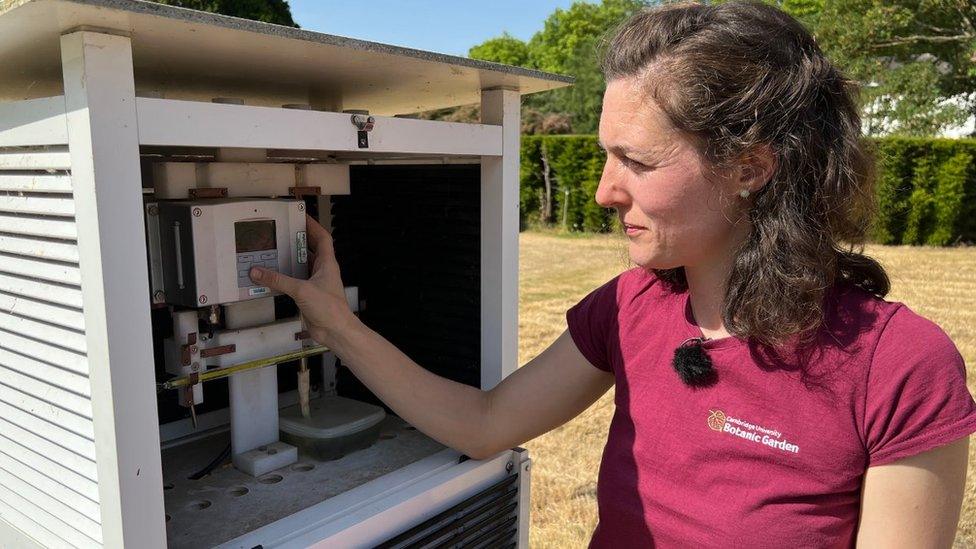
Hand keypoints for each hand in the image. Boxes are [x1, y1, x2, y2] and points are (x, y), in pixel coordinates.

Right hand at [248, 214, 354, 346]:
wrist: (335, 331)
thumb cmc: (330, 308)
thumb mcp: (302, 290)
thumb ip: (278, 281)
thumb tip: (258, 272)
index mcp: (326, 264)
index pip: (322, 238)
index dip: (312, 225)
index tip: (300, 216)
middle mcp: (321, 271)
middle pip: (308, 250)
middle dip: (296, 241)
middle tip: (280, 232)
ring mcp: (314, 284)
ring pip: (300, 267)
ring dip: (287, 260)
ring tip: (271, 251)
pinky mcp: (307, 296)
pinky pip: (293, 282)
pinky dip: (282, 279)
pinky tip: (269, 277)